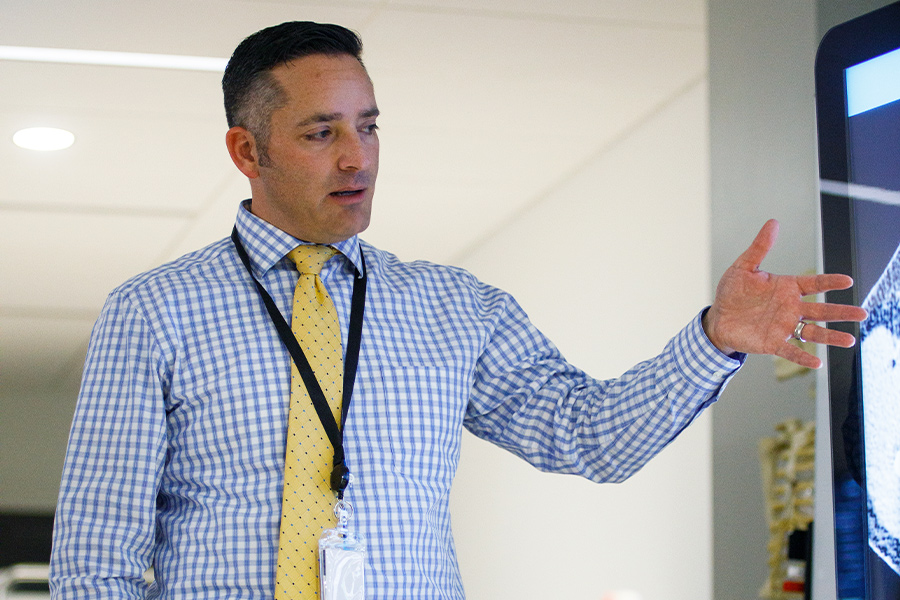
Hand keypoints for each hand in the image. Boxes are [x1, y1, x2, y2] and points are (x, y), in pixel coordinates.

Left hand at [703, 219, 867, 368]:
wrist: (718, 318)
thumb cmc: (732, 292)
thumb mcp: (744, 267)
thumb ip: (760, 247)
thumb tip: (773, 223)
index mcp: (787, 288)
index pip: (813, 284)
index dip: (829, 282)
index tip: (847, 281)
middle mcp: (791, 308)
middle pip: (821, 310)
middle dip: (841, 311)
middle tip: (862, 312)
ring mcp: (784, 326)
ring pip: (813, 332)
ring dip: (831, 336)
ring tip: (850, 340)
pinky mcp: (773, 343)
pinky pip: (791, 351)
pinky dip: (803, 357)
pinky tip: (818, 363)